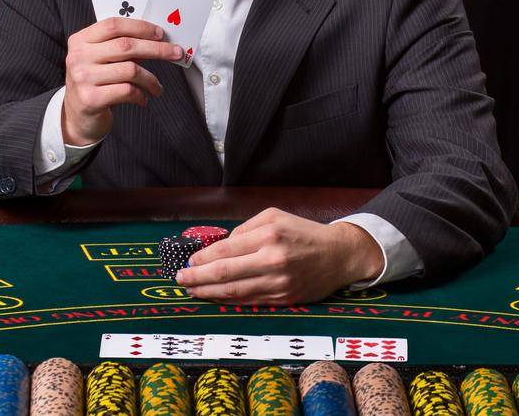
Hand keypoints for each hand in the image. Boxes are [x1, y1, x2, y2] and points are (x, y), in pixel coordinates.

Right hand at [61, 17, 177, 144]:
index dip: (140, 27)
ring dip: (151, 79)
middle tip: (175, 53)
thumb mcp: (101, 60)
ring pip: (130, 70)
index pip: (114, 25)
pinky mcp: (90, 99)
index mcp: (80, 40)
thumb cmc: (94, 83)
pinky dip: (141, 95)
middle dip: (156, 49)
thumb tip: (157, 40)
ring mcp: (83, 78)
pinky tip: (143, 98)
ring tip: (157, 87)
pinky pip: (127, 91)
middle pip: (126, 46)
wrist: (77, 116)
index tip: (160, 33)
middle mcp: (78, 56)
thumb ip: (121, 47)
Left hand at [174, 208, 382, 303]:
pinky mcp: (283, 298)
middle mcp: (273, 259)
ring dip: (208, 292)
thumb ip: (245, 228)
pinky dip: (228, 300)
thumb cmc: (304, 232)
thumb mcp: (275, 216)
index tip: (189, 261)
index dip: (203, 258)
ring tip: (192, 290)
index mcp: (269, 234)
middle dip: (197, 278)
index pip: (226, 249)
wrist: (339, 255)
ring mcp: (278, 282)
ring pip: (234, 291)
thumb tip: (220, 245)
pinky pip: (249, 301)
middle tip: (180, 279)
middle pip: (225, 273)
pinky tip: (215, 297)